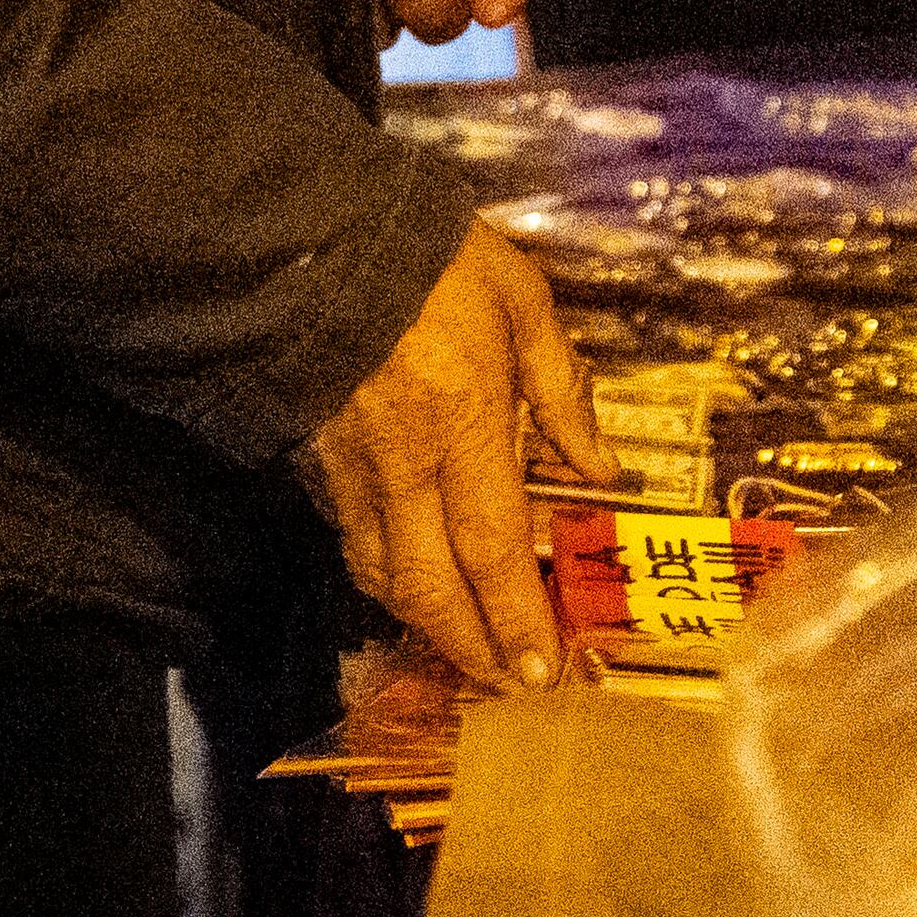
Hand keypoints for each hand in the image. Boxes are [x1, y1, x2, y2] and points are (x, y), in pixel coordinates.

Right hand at [294, 221, 613, 688]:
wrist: (317, 231)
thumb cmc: (438, 260)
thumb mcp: (524, 303)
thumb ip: (563, 391)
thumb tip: (599, 468)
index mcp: (465, 421)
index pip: (491, 548)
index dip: (515, 619)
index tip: (541, 670)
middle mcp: (404, 461)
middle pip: (429, 587)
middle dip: (469, 648)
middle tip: (508, 685)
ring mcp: (352, 466)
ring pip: (381, 574)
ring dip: (427, 623)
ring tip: (470, 648)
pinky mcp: (317, 459)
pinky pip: (352, 539)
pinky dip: (386, 577)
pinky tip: (417, 585)